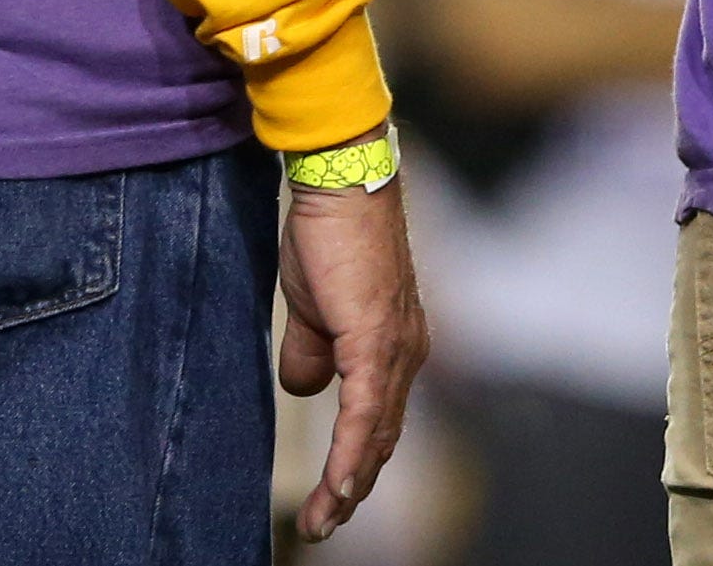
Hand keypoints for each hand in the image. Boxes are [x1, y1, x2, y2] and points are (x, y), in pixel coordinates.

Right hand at [280, 179, 426, 542]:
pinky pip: (365, 408)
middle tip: (324, 527)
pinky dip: (352, 451)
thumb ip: (312, 352)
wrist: (341, 185)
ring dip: (350, 482)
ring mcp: (395, 345)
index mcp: (393, 346)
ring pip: (376, 431)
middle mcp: (406, 351)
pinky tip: (341, 484)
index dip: (356, 463)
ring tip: (324, 521)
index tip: (333, 502)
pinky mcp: (376, 336)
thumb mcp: (313, 309)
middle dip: (353, 487)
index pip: (378, 420)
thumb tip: (306, 389)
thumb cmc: (329, 239)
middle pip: (382, 436)